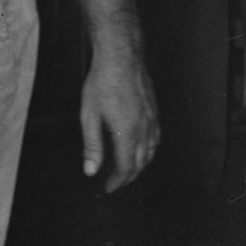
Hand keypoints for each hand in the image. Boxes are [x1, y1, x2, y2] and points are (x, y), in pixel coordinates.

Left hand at [75, 41, 160, 191]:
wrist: (122, 57)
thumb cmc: (101, 83)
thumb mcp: (89, 115)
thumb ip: (92, 145)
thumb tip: (91, 171)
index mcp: (127, 132)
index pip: (127, 167)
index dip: (118, 181)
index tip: (108, 188)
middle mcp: (144, 128)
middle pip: (141, 163)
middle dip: (129, 177)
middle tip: (116, 183)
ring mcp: (153, 119)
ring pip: (151, 151)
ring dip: (140, 165)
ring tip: (127, 171)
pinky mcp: (155, 111)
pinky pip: (156, 138)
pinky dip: (149, 150)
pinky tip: (141, 150)